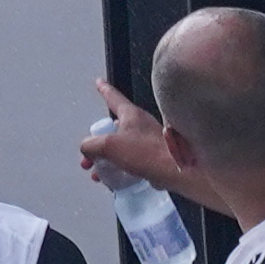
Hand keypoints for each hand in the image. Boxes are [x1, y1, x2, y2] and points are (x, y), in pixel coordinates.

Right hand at [76, 82, 190, 199]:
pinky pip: (132, 161)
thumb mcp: (108, 146)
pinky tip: (116, 181)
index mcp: (131, 115)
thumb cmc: (148, 153)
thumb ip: (91, 145)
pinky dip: (120, 169)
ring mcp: (149, 140)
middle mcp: (142, 125)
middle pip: (113, 130)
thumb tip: (88, 149)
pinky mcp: (155, 157)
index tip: (99, 82)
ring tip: (99, 175)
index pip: (113, 97)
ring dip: (106, 161)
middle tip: (88, 159)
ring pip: (121, 148)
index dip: (104, 90)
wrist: (177, 171)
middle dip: (96, 146)